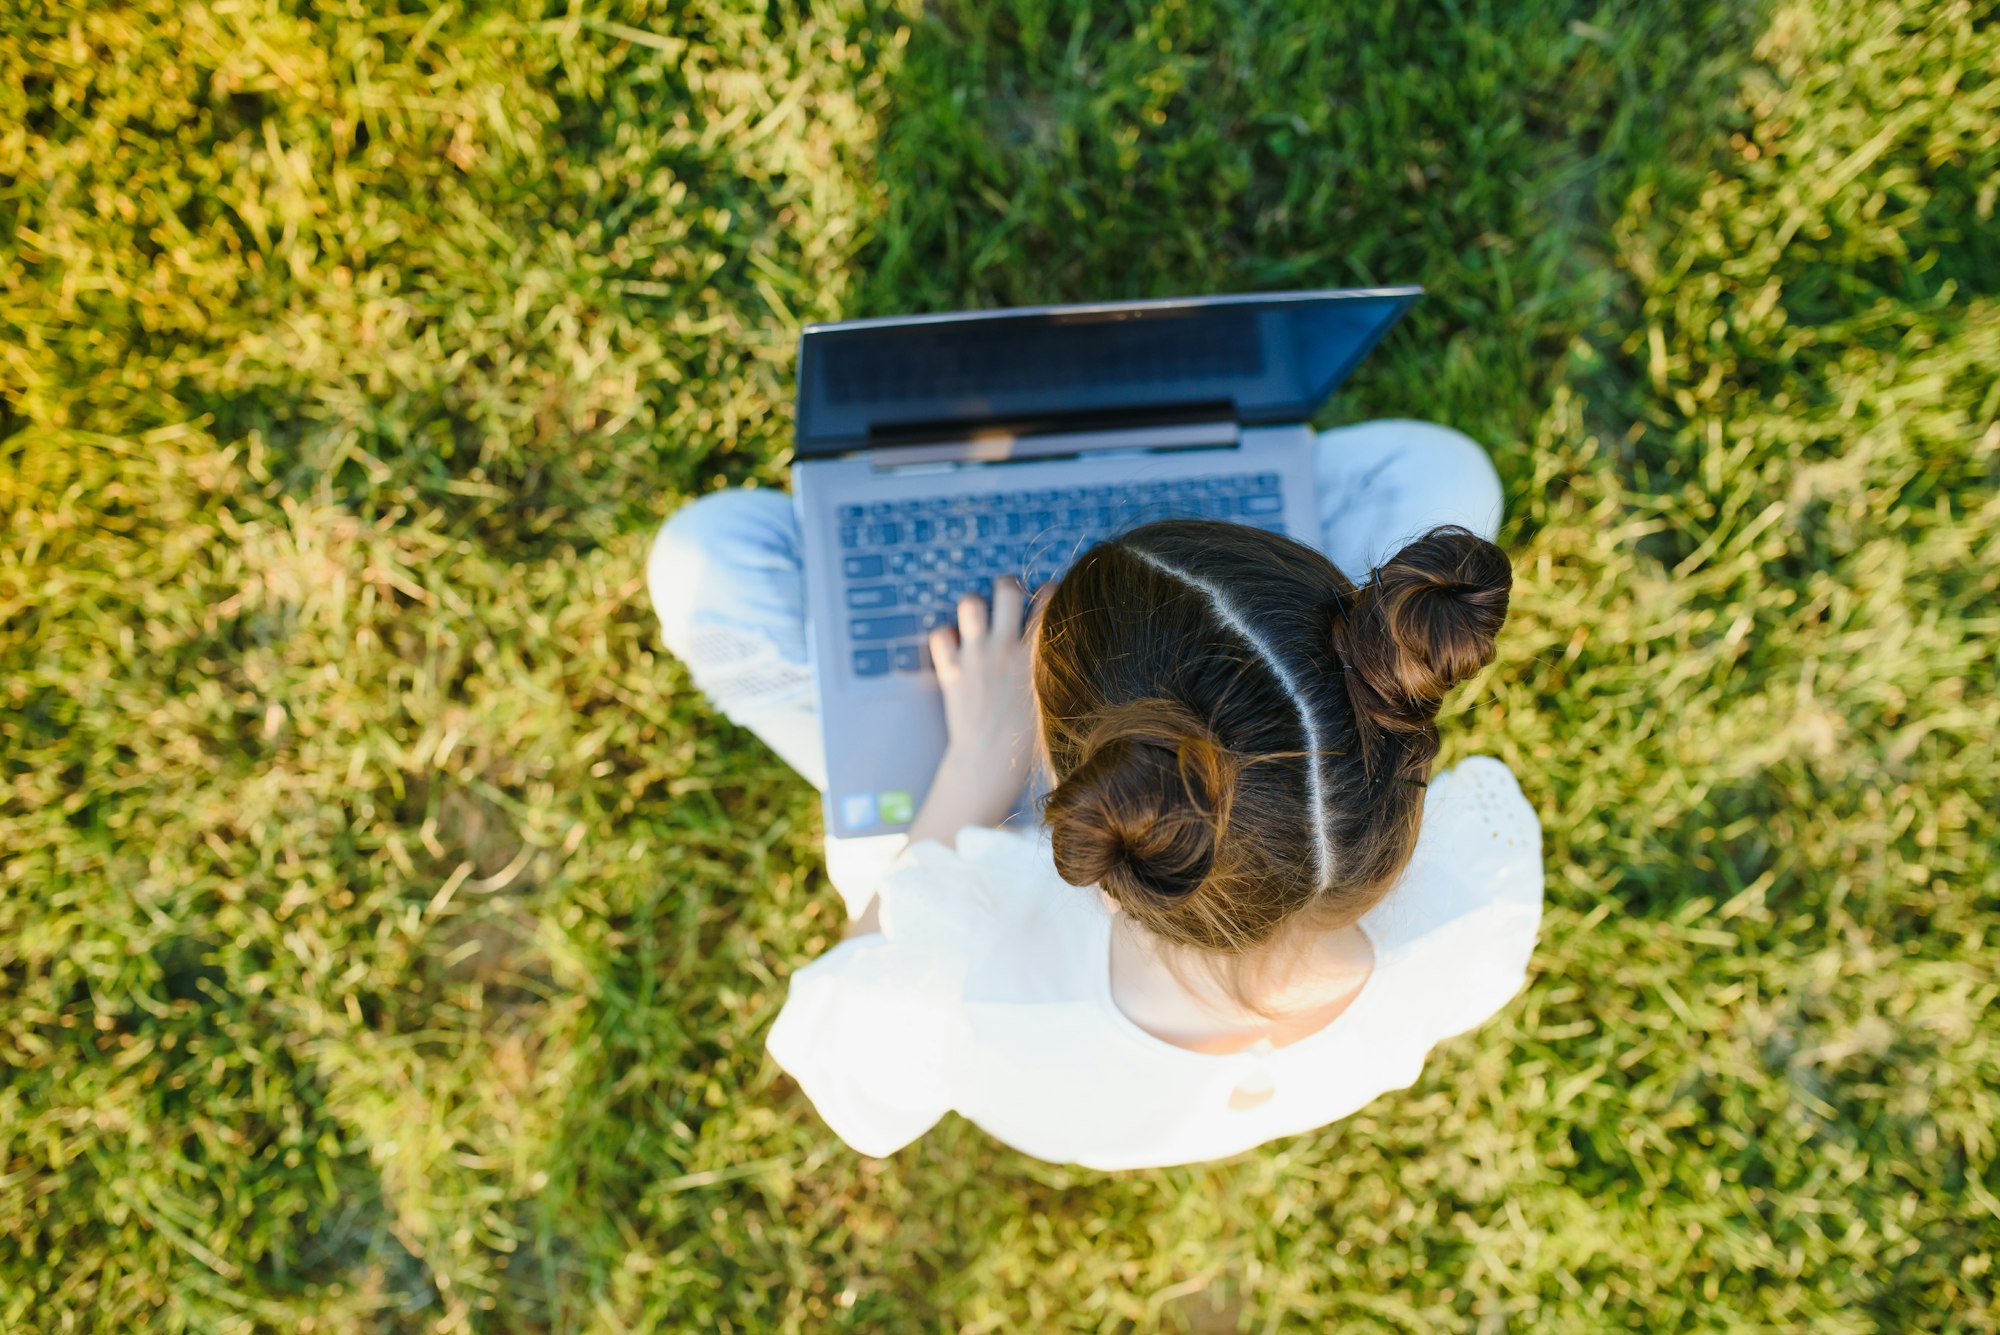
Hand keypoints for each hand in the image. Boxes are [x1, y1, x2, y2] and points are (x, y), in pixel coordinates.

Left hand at [905, 578, 1037, 847]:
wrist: (990, 763)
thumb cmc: (1027, 737)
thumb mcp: (1051, 696)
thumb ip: (1050, 665)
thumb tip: (1051, 643)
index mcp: (1038, 655)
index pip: (1047, 600)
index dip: (1046, 592)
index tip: (1043, 596)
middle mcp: (1006, 649)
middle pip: (1006, 588)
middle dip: (1006, 586)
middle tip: (1005, 600)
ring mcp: (976, 657)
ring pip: (970, 603)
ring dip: (973, 608)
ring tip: (976, 622)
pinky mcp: (951, 671)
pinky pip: (940, 634)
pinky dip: (944, 638)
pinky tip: (954, 649)